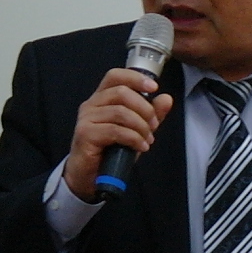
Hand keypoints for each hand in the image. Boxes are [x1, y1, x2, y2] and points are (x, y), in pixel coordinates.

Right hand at [65, 68, 175, 200]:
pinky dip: (133, 138)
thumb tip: (166, 98)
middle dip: (144, 108)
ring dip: (141, 126)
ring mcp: (86, 119)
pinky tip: (140, 146)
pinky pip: (115, 130)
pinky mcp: (85, 134)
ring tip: (147, 140)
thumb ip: (151, 114)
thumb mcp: (136, 130)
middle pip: (121, 92)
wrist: (90, 176)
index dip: (135, 78)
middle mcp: (91, 104)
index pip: (115, 76)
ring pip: (120, 112)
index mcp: (102, 98)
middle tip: (154, 125)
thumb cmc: (111, 151)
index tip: (154, 87)